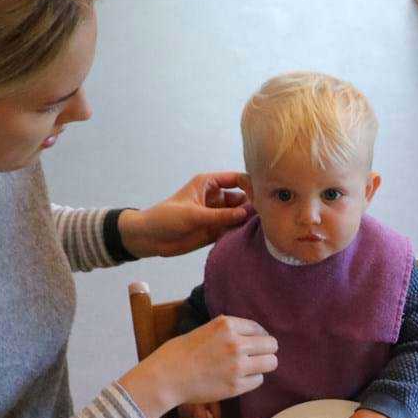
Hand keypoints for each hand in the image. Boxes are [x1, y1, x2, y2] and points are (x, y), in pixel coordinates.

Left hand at [117, 172, 250, 257]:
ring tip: (263, 228)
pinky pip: (233, 230)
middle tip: (267, 216)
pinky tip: (251, 237)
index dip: (250, 185)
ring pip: (239, 215)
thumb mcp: (193, 214)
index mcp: (209, 184)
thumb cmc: (166, 218)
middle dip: (253, 205)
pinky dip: (240, 232)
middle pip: (242, 198)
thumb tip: (245, 213)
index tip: (262, 196)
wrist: (150, 238)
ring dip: (248, 220)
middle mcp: (216, 197)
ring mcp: (216, 215)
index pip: (237, 179)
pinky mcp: (215, 231)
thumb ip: (220, 215)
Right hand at [119, 316, 276, 417]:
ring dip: (262, 365)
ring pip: (271, 363)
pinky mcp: (236, 386)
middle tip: (255, 357)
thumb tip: (250, 336)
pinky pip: (258, 380)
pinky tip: (237, 379)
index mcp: (226, 325)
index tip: (252, 344)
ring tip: (249, 368)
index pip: (258, 328)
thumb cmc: (179, 353)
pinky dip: (251, 380)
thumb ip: (228, 331)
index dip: (257, 337)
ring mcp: (238, 366)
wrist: (166, 378)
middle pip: (271, 345)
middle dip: (265, 350)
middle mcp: (235, 343)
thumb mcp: (205, 330)